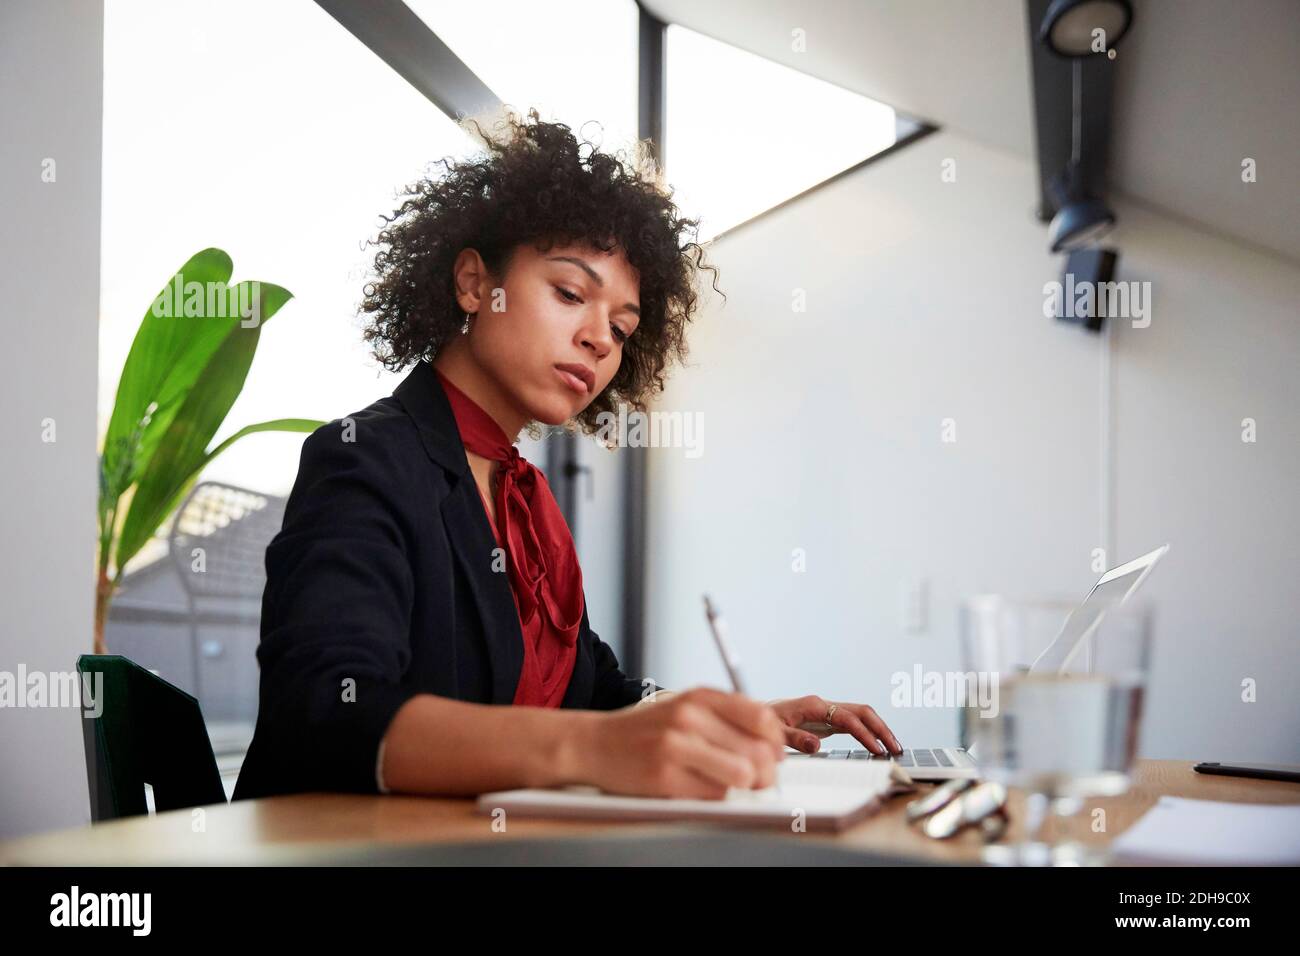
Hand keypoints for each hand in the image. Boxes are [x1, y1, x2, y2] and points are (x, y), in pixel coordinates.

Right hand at [576, 687, 786, 798]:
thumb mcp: (685, 707)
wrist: (594, 743)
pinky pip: (714, 795)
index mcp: (699, 697)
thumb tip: (772, 745)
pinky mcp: (664, 778)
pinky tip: (700, 787)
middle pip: (757, 750)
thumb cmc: (647, 730)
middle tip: (759, 778)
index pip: (761, 717)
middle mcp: (689, 717)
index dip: (776, 741)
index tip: (774, 753)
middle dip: (766, 770)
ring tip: (732, 784)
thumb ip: (726, 717)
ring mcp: (675, 747)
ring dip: (744, 785)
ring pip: (742, 775)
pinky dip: (716, 796)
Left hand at [767, 696, 902, 755]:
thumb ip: (794, 738)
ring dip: (878, 729)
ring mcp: (826, 711)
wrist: (753, 716)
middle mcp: (823, 705)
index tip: (876, 749)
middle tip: (895, 747)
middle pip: (861, 711)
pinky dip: (867, 732)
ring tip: (893, 747)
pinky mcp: (826, 719)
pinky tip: (876, 744)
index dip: (864, 733)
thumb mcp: (773, 732)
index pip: (847, 717)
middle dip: (880, 728)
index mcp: (813, 705)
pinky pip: (853, 722)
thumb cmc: (762, 723)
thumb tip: (817, 745)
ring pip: (860, 715)